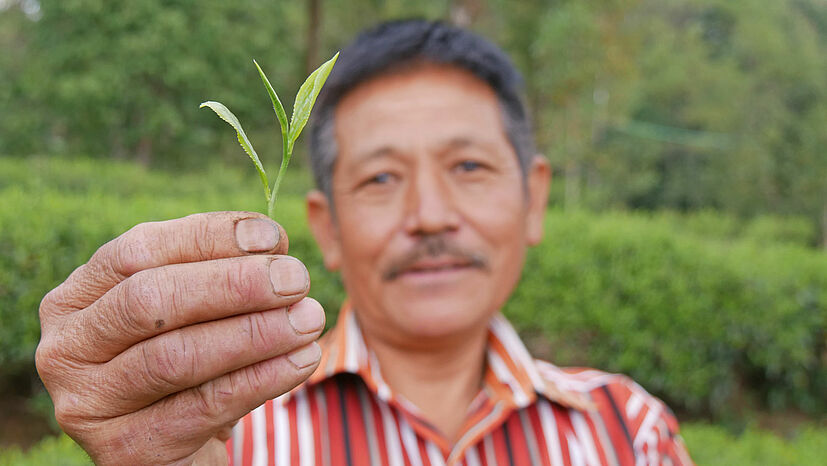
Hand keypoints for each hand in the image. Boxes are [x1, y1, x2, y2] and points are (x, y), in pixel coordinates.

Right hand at [35, 211, 324, 464]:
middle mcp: (67, 346)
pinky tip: (302, 360)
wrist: (173, 448)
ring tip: (309, 319)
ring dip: (255, 332)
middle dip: (234, 284)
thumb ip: (217, 270)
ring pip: (176, 356)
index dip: (209, 238)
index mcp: (77, 297)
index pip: (138, 250)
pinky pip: (204, 406)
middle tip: (296, 280)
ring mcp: (86, 403)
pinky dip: (262, 378)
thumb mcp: (190, 311)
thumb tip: (271, 241)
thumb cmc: (187, 361)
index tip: (274, 238)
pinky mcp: (123, 448)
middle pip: (151, 300)